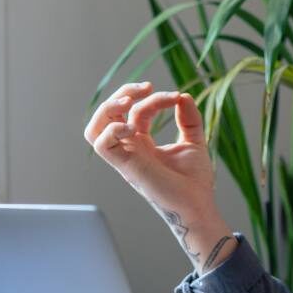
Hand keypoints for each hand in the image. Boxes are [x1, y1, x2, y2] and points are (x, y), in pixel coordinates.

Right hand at [84, 82, 233, 269]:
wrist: (198, 205)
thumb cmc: (194, 180)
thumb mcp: (193, 141)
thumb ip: (189, 118)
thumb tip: (183, 95)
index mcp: (143, 143)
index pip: (135, 111)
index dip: (152, 98)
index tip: (176, 97)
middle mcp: (130, 149)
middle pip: (108, 115)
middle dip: (123, 93)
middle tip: (147, 87)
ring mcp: (125, 158)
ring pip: (94, 129)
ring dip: (108, 108)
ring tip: (129, 100)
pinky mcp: (126, 167)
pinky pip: (102, 146)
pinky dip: (112, 130)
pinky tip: (133, 126)